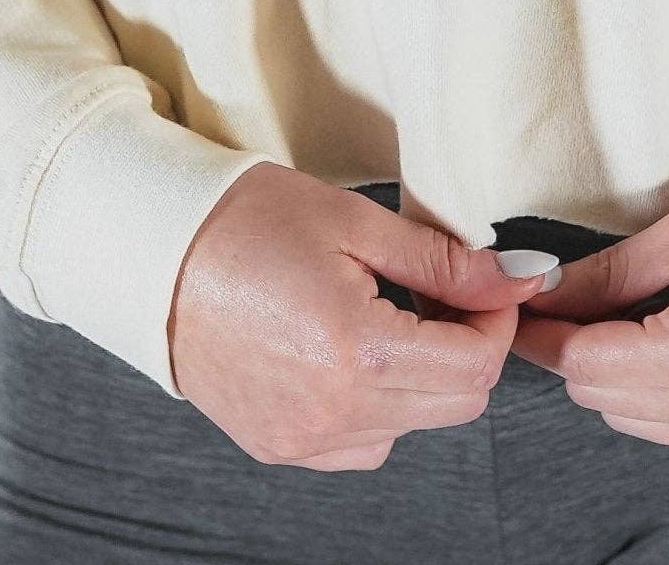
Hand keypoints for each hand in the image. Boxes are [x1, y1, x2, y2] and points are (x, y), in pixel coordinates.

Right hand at [169, 163, 556, 468]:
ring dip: (423, 376)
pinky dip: (378, 404)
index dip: (496, 319)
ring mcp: (305, 438)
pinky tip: (350, 350)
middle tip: (441, 292)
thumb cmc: (247, 222)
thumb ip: (442, 262)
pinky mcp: (280, 447)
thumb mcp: (354, 222)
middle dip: (467, 347)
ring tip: (387, 313)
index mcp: (358, 350)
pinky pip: (364, 443)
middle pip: (457, 404)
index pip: (476, 365)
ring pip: (414, 425)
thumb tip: (516, 277)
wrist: (152, 254)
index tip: (486, 282)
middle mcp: (335, 411)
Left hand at [509, 161, 668, 456]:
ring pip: (640, 420)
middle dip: (581, 348)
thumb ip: (610, 273)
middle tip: (574, 294)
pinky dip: (664, 391)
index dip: (547, 330)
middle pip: (606, 399)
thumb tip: (546, 291)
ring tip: (634, 310)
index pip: (585, 365)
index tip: (525, 300)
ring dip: (621, 372)